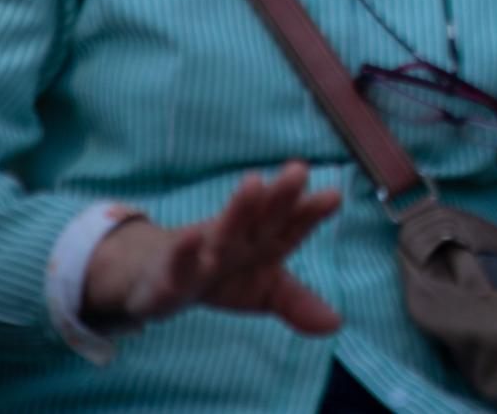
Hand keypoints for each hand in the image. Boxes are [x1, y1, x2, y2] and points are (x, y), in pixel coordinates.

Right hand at [82, 163, 341, 334]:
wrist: (161, 278)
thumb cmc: (226, 276)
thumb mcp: (266, 292)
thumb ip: (299, 303)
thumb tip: (335, 325)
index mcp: (265, 241)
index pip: (292, 226)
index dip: (310, 213)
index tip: (333, 197)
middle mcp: (238, 240)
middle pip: (263, 217)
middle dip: (280, 196)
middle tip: (299, 170)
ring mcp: (204, 253)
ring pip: (224, 229)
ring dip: (239, 208)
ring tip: (253, 182)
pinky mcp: (171, 274)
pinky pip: (178, 264)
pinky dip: (184, 252)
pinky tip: (191, 237)